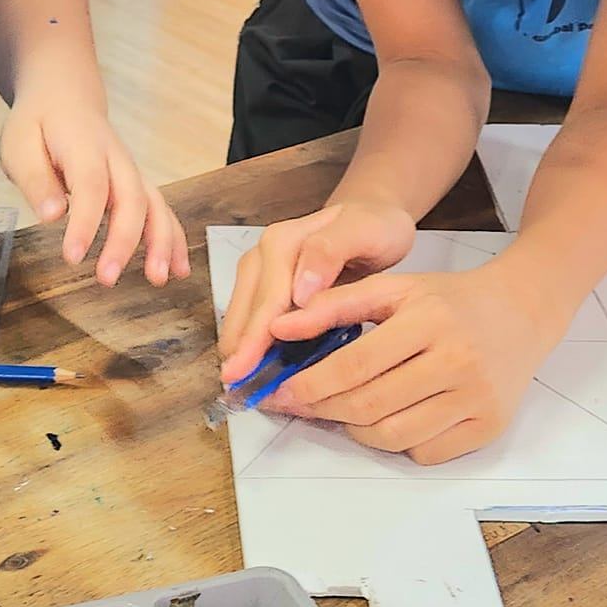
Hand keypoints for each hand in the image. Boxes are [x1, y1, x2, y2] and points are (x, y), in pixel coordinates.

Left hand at [0, 102, 189, 286]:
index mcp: (83, 145)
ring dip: (160, 242)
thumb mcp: (18, 144)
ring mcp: (130, 171)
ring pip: (155, 204)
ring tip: (159, 278)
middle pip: (130, 198)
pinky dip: (173, 238)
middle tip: (108, 278)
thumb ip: (35, 179)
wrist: (64, 97)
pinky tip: (178, 269)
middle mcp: (115, 157)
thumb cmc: (39, 123)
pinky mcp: (136, 184)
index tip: (72, 256)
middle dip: (124, 241)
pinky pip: (161, 210)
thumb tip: (51, 215)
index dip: (84, 222)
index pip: (90, 185)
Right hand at [218, 199, 415, 383]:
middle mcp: (264, 253)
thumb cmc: (372, 227)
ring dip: (241, 347)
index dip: (254, 339)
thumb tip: (298, 291)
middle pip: (247, 310)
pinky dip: (251, 340)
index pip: (267, 301)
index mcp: (283, 242)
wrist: (371, 216)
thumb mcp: (362, 232)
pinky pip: (252, 314)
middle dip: (239, 350)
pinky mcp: (265, 281)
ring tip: (240, 386)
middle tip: (235, 390)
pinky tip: (255, 365)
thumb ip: (329, 252)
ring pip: (242, 314)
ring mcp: (261, 267)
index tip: (241, 371)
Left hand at [255, 259, 560, 464]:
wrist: (520, 312)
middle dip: (325, 410)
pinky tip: (386, 420)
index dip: (312, 383)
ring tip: (339, 412)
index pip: (356, 363)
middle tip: (300, 406)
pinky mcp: (489, 427)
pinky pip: (426, 453)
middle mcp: (457, 362)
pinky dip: (396, 443)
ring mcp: (476, 399)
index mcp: (429, 320)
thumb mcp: (393, 287)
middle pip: (372, 405)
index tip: (282, 391)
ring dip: (355, 431)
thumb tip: (280, 328)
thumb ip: (334, 304)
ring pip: (394, 436)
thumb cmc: (449, 300)